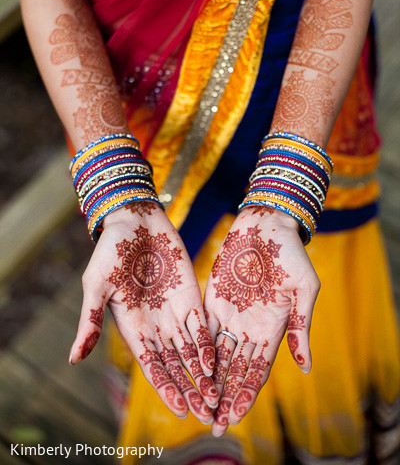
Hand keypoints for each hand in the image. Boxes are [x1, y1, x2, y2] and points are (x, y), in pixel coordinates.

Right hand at [69, 202, 217, 423]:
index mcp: (132, 327)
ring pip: (191, 351)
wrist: (135, 220)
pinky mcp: (190, 296)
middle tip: (206, 411)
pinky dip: (209, 343)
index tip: (180, 408)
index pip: (152, 366)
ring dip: (203, 374)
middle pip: (175, 365)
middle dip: (189, 389)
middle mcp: (155, 326)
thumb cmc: (110, 250)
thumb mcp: (96, 284)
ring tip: (216, 396)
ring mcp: (174, 312)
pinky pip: (202, 325)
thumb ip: (90, 321)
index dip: (166, 387)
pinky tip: (218, 360)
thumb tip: (72, 360)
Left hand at [204, 206, 319, 435]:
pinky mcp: (212, 298)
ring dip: (209, 379)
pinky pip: (202, 328)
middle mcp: (249, 326)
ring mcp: (230, 313)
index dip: (246, 392)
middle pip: (235, 368)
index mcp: (272, 327)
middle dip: (224, 395)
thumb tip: (306, 366)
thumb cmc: (292, 253)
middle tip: (211, 421)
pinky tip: (187, 367)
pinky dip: (196, 349)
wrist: (267, 224)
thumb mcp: (304, 289)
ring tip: (198, 402)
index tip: (235, 415)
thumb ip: (300, 326)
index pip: (258, 369)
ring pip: (216, 354)